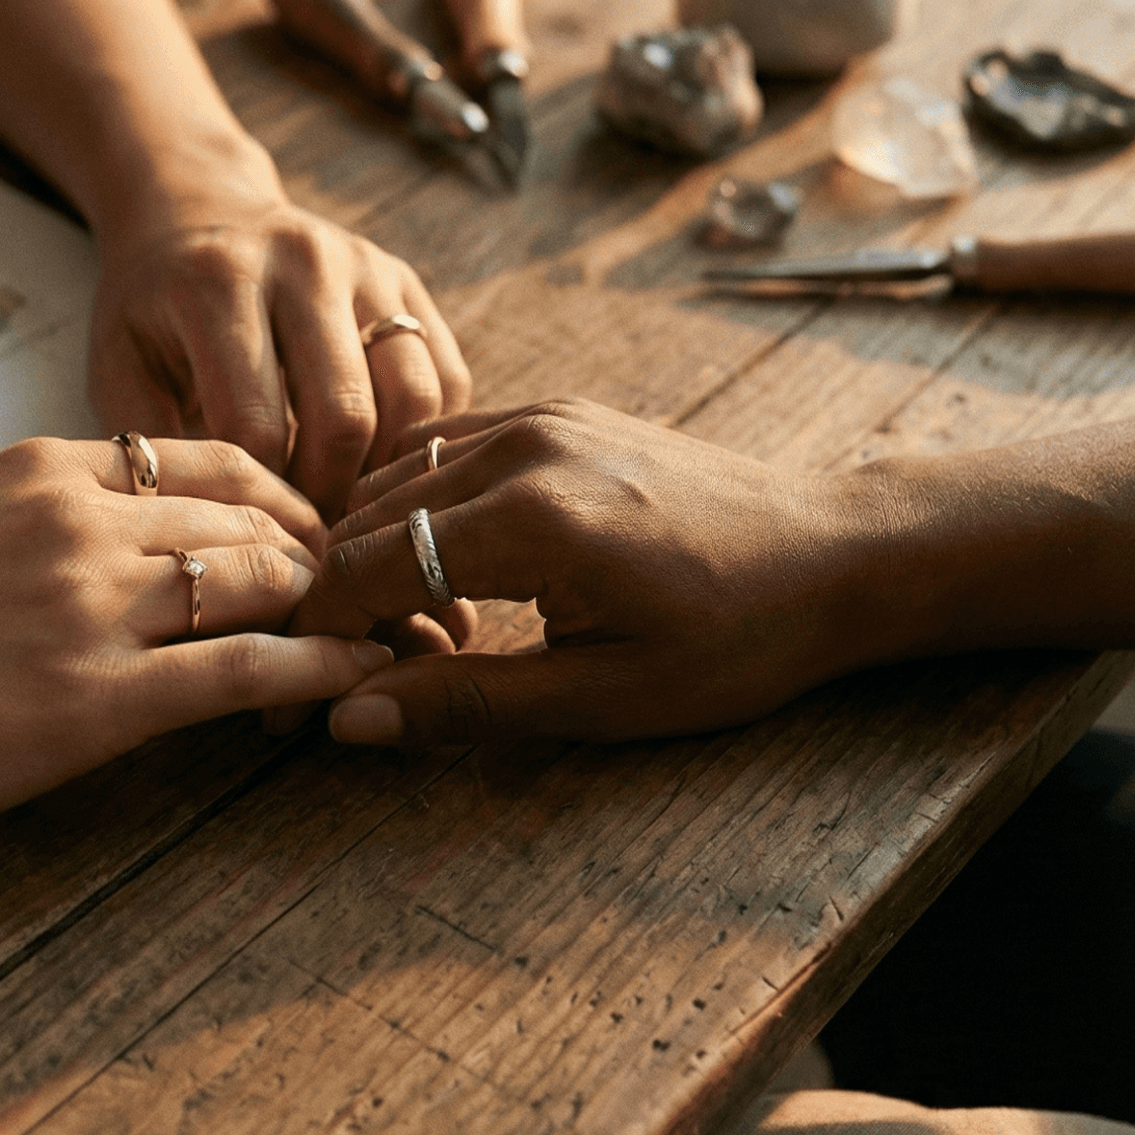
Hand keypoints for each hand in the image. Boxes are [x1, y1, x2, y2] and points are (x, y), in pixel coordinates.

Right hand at [0, 437, 391, 855]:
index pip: (215, 459)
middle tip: (391, 590)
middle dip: (336, 554)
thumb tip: (141, 543)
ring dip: (341, 606)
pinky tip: (364, 673)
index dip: (289, 501)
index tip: (325, 539)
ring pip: (264, 578)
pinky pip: (246, 668)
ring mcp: (90, 604)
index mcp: (46, 469)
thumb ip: (53, 519)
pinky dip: (321, 666)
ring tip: (397, 632)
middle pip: (259, 514)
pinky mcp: (94, 698)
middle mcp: (78, 516)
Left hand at [90, 174, 471, 521]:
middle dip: (330, 495)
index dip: (260, 499)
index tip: (254, 535)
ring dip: (386, 470)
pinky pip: (446, 378)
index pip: (257, 426)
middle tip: (308, 534)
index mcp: (219, 284)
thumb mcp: (119, 365)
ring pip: (414, 399)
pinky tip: (376, 461)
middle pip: (346, 417)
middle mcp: (303, 262)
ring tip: (346, 501)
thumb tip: (213, 535)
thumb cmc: (152, 308)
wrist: (199, 212)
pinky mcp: (407, 279)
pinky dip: (421, 436)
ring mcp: (366, 265)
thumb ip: (153, 444)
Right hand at [290, 400, 852, 746]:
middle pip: (367, 517)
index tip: (303, 694)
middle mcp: (523, 449)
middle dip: (332, 595)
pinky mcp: (554, 412)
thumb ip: (468, 703)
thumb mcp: (605, 696)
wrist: (831, 552)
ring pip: (397, 476)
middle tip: (334, 672)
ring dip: (370, 549)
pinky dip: (413, 505)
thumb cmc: (736, 638)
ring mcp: (538, 418)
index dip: (319, 634)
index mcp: (532, 521)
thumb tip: (349, 721)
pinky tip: (436, 569)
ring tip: (391, 629)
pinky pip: (443, 448)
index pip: (367, 567)